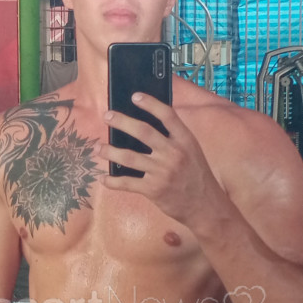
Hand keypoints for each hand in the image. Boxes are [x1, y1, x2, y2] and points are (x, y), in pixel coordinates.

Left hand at [100, 94, 218, 229]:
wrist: (205, 206)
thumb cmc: (197, 176)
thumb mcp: (192, 152)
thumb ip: (174, 139)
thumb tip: (147, 127)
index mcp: (185, 141)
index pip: (167, 115)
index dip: (150, 104)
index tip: (135, 96)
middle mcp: (173, 153)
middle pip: (143, 132)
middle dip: (121, 122)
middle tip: (107, 116)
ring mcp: (162, 172)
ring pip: (129, 157)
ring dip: (110, 151)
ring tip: (98, 148)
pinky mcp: (153, 189)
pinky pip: (127, 183)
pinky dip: (112, 181)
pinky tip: (103, 178)